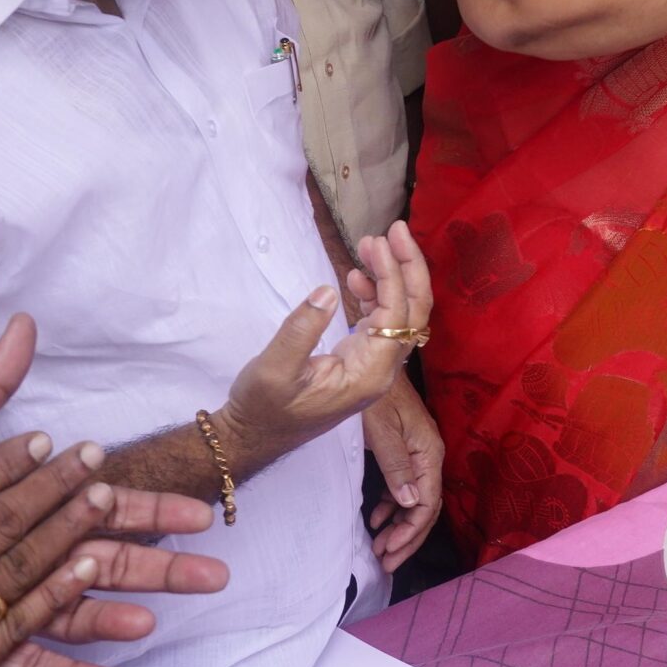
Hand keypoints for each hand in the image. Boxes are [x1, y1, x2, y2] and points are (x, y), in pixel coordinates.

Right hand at [220, 221, 431, 467]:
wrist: (253, 436)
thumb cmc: (262, 408)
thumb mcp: (274, 369)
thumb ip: (302, 329)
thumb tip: (328, 290)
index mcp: (369, 375)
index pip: (396, 315)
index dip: (391, 273)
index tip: (376, 240)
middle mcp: (381, 371)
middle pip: (413, 312)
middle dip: (408, 268)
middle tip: (396, 230)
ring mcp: (373, 366)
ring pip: (401, 314)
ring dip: (391, 276)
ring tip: (370, 244)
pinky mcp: (361, 360)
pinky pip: (382, 322)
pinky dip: (375, 294)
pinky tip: (356, 276)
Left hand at [361, 382, 443, 570]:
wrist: (375, 359)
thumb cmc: (375, 395)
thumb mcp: (381, 431)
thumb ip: (396, 467)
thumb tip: (410, 504)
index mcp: (428, 452)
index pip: (426, 503)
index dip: (409, 533)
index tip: (388, 553)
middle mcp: (429, 455)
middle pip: (425, 507)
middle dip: (406, 538)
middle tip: (384, 562)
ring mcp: (418, 452)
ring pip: (415, 500)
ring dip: (399, 526)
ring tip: (379, 548)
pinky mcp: (405, 448)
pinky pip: (405, 486)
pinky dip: (392, 506)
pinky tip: (376, 518)